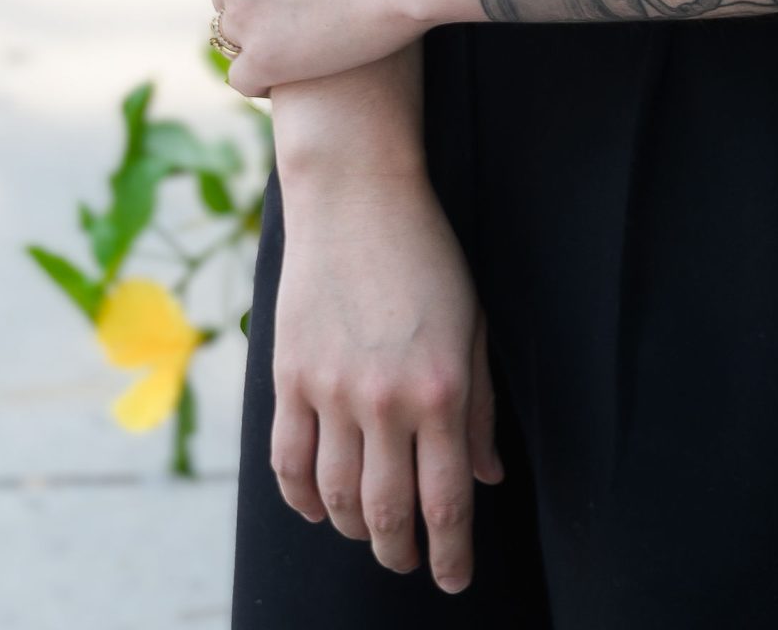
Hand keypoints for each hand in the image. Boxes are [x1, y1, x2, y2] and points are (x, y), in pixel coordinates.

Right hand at [270, 166, 504, 594]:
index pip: (446, 502)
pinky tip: (317, 510)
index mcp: (441, 389)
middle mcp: (385, 400)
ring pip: (336, 498)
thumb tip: (489, 478)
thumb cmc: (429, 256)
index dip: (450, 554)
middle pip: (387, 513)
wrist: (358, 196)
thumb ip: (478, 407)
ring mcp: (330, 391)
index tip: (454, 580)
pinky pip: (288, 463)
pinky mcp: (288, 377)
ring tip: (370, 535)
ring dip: (353, 531)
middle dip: (402, 552)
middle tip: (410, 562)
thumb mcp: (473, 325)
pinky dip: (301, 499)